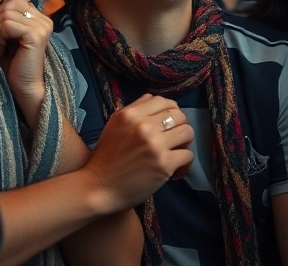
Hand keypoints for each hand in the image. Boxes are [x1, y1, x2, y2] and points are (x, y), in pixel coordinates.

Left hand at [0, 0, 53, 130]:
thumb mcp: (4, 35)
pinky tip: (0, 51)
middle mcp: (44, 18)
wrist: (22, 91)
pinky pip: (8, 24)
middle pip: (9, 1)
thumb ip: (2, 15)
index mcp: (38, 16)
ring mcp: (42, 25)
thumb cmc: (9, 65)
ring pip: (6, 12)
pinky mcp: (37, 35)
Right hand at [84, 94, 194, 213]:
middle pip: (179, 115)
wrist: (99, 188)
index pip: (164, 101)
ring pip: (188, 132)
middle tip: (174, 141)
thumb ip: (135, 110)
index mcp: (129, 114)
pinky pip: (188, 155)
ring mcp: (154, 145)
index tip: (168, 125)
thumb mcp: (114, 125)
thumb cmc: (106, 158)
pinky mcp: (164, 164)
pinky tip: (174, 171)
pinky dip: (184, 164)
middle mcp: (143, 126)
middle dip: (180, 127)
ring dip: (185, 144)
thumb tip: (156, 99)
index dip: (171, 112)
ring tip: (176, 154)